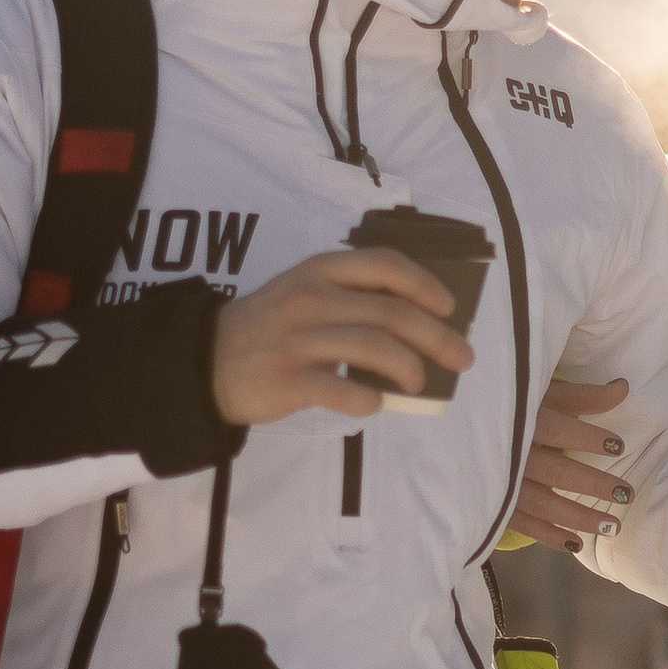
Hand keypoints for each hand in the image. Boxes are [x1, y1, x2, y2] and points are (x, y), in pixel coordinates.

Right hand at [211, 247, 471, 430]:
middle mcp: (311, 298)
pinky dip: (367, 398)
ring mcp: (298, 339)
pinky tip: (375, 403)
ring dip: (409, 368)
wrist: (206, 361)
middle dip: (437, 337)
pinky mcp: (287, 380)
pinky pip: (340, 389)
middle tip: (461, 358)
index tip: (449, 307)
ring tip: (419, 384)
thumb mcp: (303, 292)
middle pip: (391, 312)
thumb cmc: (267, 328)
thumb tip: (413, 324)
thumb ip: (349, 298)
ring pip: (373, 347)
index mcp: (320, 271)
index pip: (384, 265)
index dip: (425, 285)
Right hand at [509, 372, 630, 549]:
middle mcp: (513, 455)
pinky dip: (550, 535)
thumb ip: (582, 396)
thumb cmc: (507, 408)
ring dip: (580, 517)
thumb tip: (623, 388)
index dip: (589, 439)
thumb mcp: (542, 394)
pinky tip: (576, 544)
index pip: (559, 431)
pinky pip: (525, 524)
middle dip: (594, 485)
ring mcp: (503, 484)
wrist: (458, 431)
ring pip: (545, 504)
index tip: (617, 447)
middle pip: (558, 472)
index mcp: (523, 421)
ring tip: (611, 526)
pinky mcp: (495, 506)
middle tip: (626, 494)